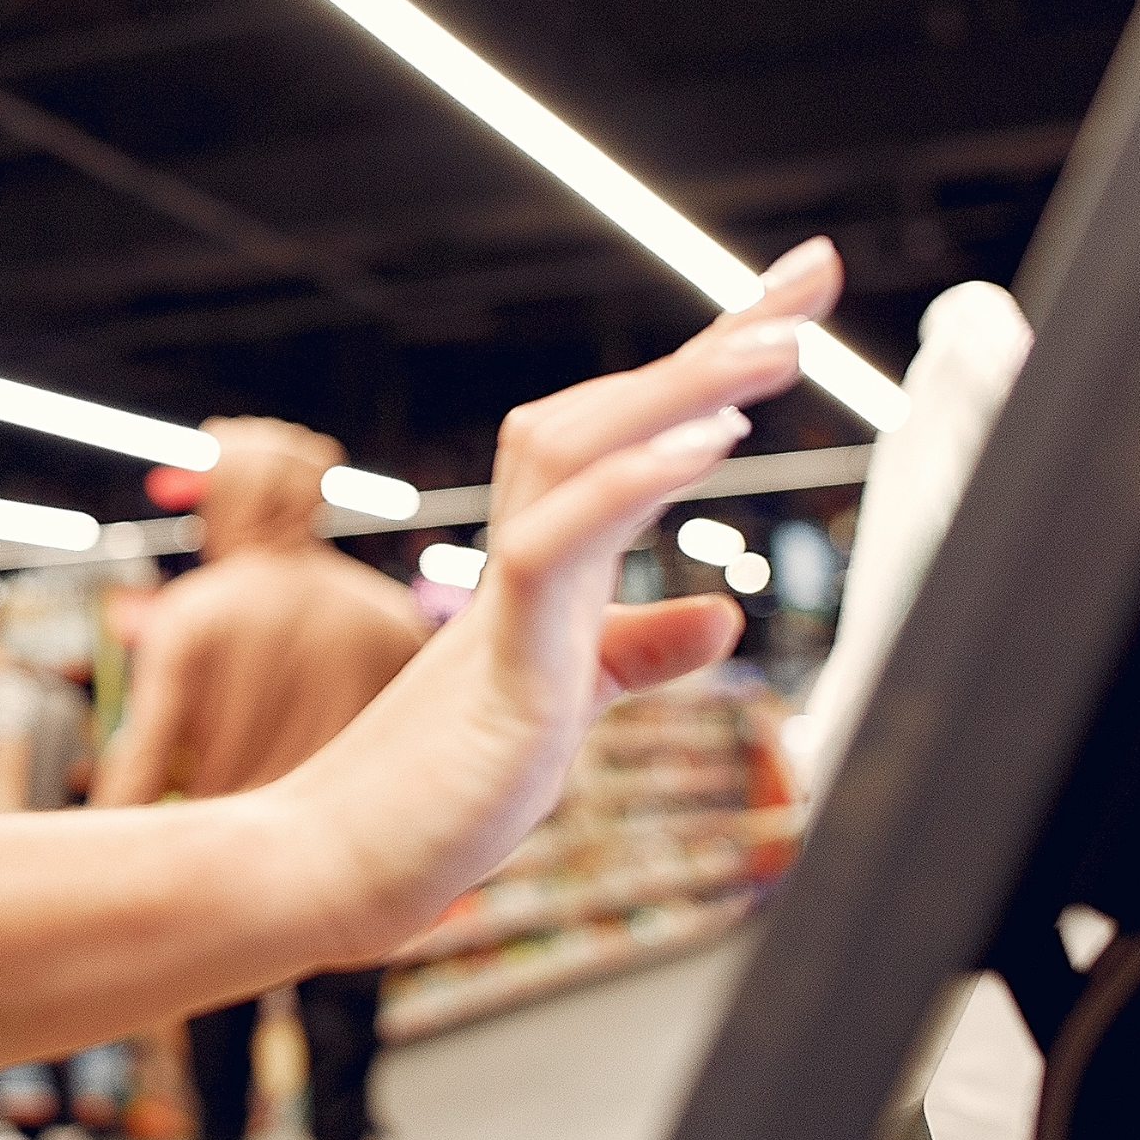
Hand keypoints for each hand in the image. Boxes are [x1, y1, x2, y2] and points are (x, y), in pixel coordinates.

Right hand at [276, 238, 841, 957]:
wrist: (324, 868)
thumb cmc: (428, 798)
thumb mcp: (560, 711)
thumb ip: (633, 652)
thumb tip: (722, 614)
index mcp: (540, 571)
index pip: (628, 440)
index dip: (706, 365)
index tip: (787, 304)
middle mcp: (522, 562)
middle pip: (609, 411)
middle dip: (715, 339)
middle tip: (815, 271)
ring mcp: (505, 605)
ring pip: (579, 450)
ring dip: (682, 388)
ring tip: (781, 343)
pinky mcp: (500, 667)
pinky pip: (554, 546)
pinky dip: (629, 483)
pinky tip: (708, 442)